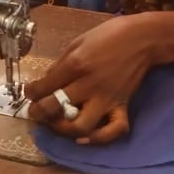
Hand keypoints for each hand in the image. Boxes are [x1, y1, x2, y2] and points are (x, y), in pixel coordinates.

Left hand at [25, 13, 159, 144]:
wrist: (143, 38)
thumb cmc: (109, 35)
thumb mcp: (78, 42)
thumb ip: (61, 63)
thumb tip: (47, 80)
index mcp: (76, 64)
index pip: (44, 87)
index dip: (31, 92)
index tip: (30, 93)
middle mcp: (89, 85)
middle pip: (55, 108)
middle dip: (39, 113)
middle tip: (36, 112)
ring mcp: (107, 98)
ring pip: (80, 126)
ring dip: (63, 129)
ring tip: (58, 124)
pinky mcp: (122, 106)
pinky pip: (113, 130)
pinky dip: (99, 139)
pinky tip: (84, 138)